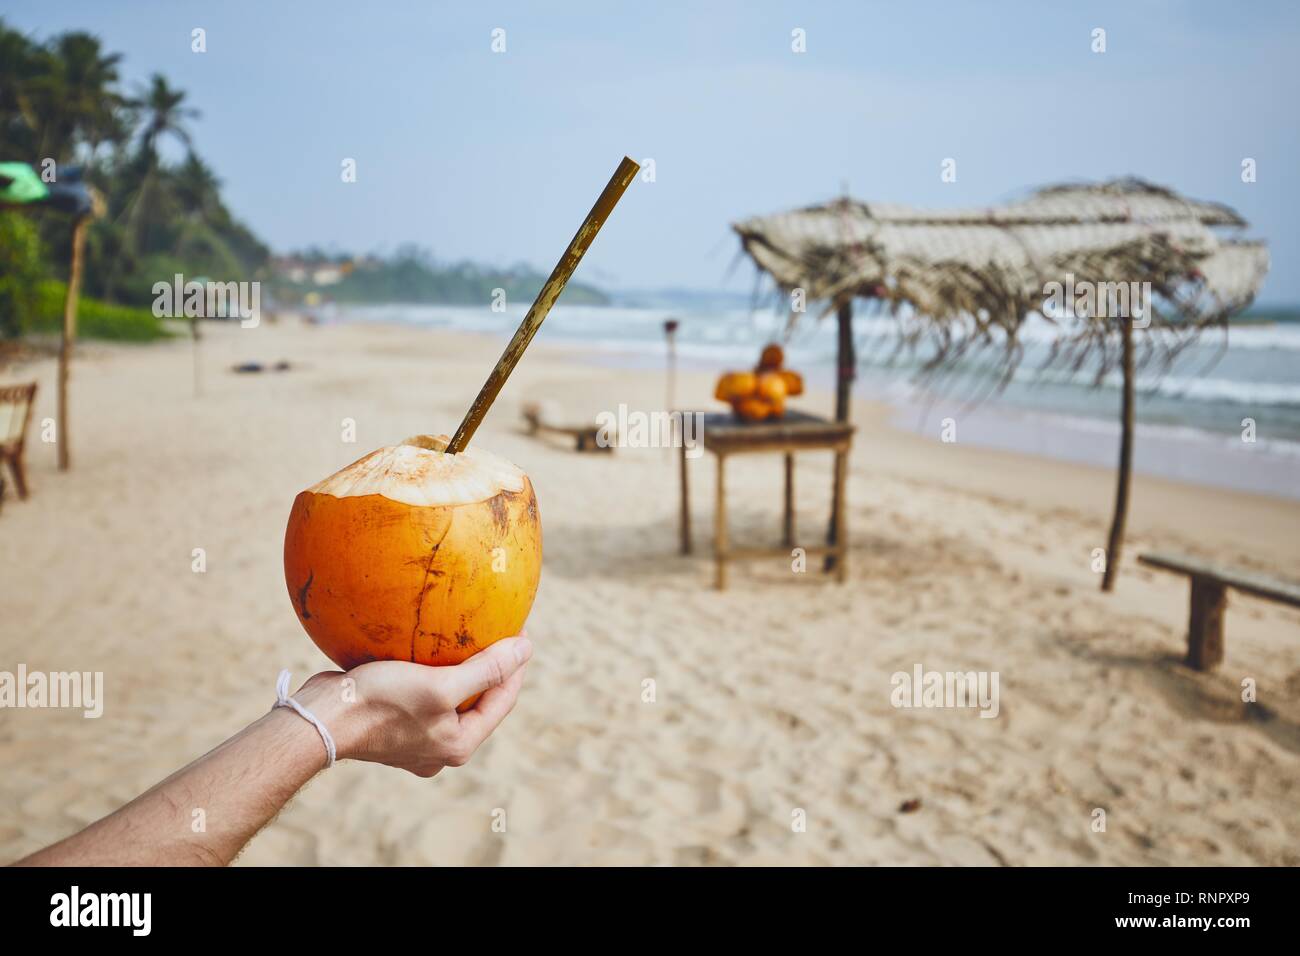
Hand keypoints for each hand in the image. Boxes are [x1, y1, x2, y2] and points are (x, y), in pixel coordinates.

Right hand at [293, 635, 531, 776]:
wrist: (319, 720)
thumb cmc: (381, 702)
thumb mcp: (441, 685)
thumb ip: (486, 669)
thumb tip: (526, 650)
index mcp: (458, 745)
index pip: (502, 700)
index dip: (515, 665)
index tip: (521, 631)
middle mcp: (439, 748)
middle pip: (478, 701)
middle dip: (490, 668)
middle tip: (497, 630)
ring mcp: (414, 739)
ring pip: (449, 698)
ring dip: (459, 668)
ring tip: (465, 635)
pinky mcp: (392, 723)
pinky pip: (421, 693)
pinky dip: (428, 670)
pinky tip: (424, 644)